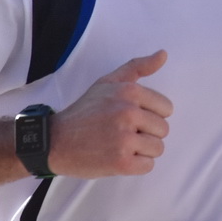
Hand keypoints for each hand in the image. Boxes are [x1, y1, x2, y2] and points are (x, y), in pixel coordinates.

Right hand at [48, 51, 173, 176]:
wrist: (56, 141)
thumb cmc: (85, 111)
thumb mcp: (108, 82)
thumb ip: (138, 67)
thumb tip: (163, 54)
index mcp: (129, 91)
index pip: (166, 108)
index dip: (149, 115)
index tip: (130, 118)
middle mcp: (128, 112)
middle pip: (163, 129)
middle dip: (146, 133)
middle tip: (121, 132)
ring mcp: (124, 138)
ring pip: (158, 148)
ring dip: (142, 150)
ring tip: (119, 145)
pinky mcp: (121, 162)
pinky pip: (148, 166)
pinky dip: (136, 166)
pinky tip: (118, 157)